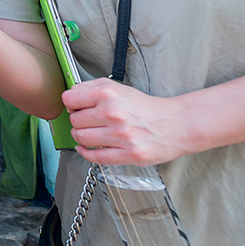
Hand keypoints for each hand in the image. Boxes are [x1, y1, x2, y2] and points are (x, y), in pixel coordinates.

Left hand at [63, 78, 196, 165]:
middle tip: (86, 121)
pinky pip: (95, 157)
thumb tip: (70, 96)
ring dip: (80, 137)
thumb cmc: (145, 107)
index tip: (75, 106)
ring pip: (81, 138)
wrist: (174, 124)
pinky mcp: (128, 155)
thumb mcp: (118, 88)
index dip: (70, 103)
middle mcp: (114, 114)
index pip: (70, 99)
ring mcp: (121, 136)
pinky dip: (85, 153)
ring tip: (88, 133)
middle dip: (77, 120)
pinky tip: (86, 148)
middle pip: (75, 120)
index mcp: (109, 95)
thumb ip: (91, 88)